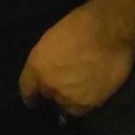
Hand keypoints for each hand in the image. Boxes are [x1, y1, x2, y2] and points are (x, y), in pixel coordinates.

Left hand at [18, 3, 134, 116]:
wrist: (108, 33)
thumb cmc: (79, 25)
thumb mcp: (51, 39)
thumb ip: (45, 62)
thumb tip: (49, 72)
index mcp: (37, 66)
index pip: (26, 90)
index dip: (30, 94)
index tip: (33, 98)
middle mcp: (50, 86)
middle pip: (47, 96)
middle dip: (52, 90)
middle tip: (63, 81)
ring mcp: (70, 98)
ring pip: (65, 105)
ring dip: (68, 97)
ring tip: (79, 86)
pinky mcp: (90, 105)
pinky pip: (81, 109)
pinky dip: (83, 103)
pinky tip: (89, 92)